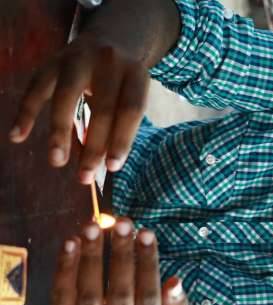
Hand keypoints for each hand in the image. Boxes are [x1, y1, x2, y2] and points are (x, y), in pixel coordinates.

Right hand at [10, 35, 149, 183]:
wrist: (113, 38)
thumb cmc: (123, 83)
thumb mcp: (131, 96)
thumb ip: (120, 126)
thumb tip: (103, 166)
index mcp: (135, 74)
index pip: (130, 110)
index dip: (121, 139)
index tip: (112, 167)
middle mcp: (109, 62)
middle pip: (102, 107)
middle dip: (94, 145)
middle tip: (85, 177)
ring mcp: (79, 58)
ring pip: (66, 96)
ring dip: (60, 131)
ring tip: (57, 161)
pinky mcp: (53, 60)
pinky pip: (36, 88)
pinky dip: (26, 113)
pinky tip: (17, 136)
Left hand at [52, 218, 187, 304]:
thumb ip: (174, 302)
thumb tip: (176, 281)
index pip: (148, 296)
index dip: (147, 262)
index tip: (146, 232)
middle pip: (120, 294)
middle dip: (121, 255)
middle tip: (123, 223)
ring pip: (90, 294)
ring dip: (91, 256)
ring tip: (94, 226)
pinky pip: (63, 294)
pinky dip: (66, 266)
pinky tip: (72, 242)